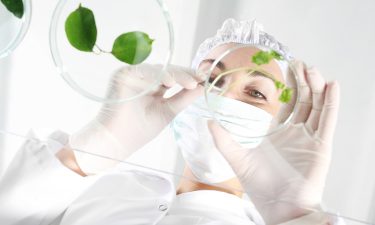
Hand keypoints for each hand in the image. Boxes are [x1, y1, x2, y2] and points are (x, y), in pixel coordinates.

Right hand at [70, 64, 203, 173]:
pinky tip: (170, 82)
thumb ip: (185, 98)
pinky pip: (145, 70)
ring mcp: (134, 75)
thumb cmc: (140, 130)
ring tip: (190, 84)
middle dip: (188, 74)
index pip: (176, 78)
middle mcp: (145, 79)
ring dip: (177, 75)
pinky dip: (159, 75)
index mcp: (155, 88)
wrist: (118, 140)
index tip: (208, 78)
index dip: (191, 77)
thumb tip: (204, 87)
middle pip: (170, 71)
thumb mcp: (169, 111)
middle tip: (202, 78)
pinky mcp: (124, 74)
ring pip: (160, 70)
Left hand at [209, 60, 339, 223]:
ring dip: (315, 86)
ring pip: (316, 106)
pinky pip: (328, 120)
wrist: (277, 205)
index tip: (285, 69)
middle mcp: (295, 133)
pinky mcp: (321, 146)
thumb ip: (223, 139)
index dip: (287, 87)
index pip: (286, 105)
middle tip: (299, 63)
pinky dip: (331, 102)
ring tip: (311, 69)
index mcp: (278, 133)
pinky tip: (332, 85)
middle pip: (303, 101)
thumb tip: (208, 121)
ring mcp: (309, 138)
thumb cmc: (260, 186)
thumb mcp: (237, 158)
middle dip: (302, 81)